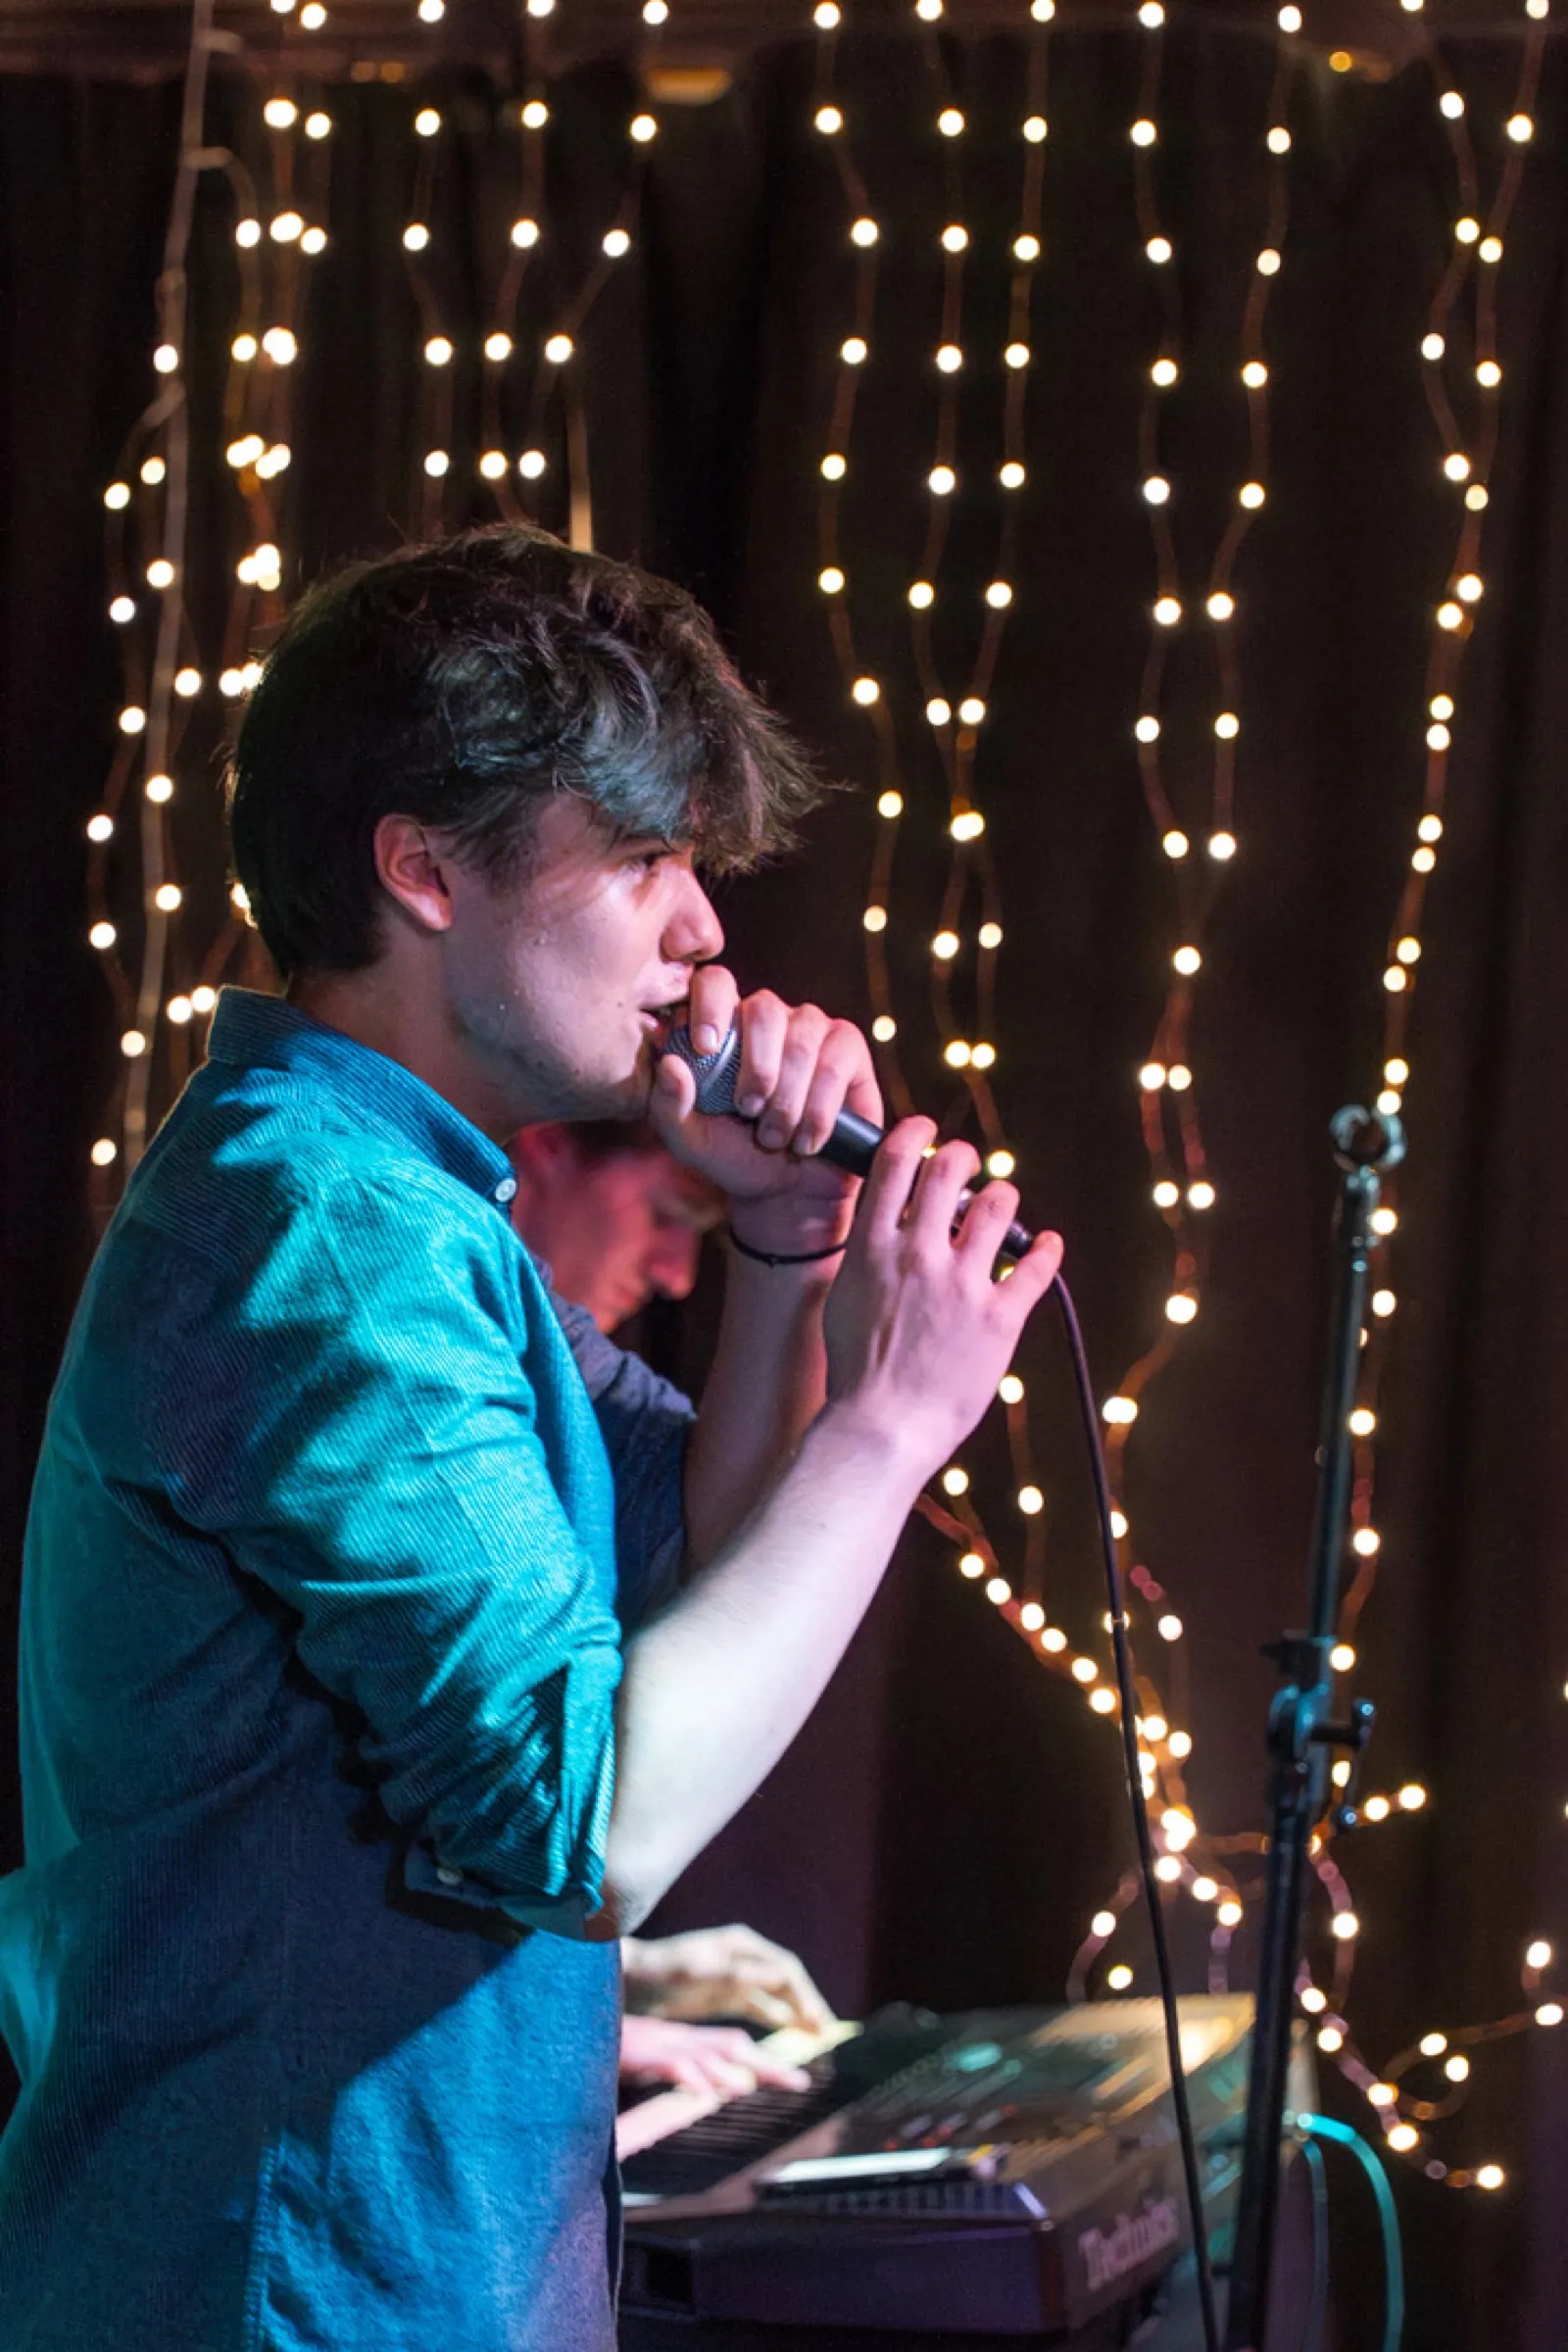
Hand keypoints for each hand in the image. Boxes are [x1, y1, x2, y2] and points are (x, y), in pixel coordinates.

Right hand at [618, 2013, 811, 2095]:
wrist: (578, 2024)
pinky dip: (690, 2076)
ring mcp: (662, 2043)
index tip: (797, 2077)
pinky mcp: (641, 2053)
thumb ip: (682, 2073)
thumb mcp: (653, 2062)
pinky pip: (671, 2064)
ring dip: (733, 2070)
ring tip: (755, 2088)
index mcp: (686, 2041)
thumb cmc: (613, 2049)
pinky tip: (704, 2093)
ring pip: (705, 2053)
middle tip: (802, 2082)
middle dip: (768, 2065)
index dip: (766, 2061)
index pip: (734, 2046)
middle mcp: (681, 2038)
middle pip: (732, 2046)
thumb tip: (708, 2094)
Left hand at [622, 1923, 835, 2033]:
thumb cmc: (661, 1969)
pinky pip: (760, 2009)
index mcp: (741, 1946)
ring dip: (797, 2014)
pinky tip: (791, 2036)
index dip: (805, 1994)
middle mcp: (744, 1959)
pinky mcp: (725, 1998)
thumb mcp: (698, 1969)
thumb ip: (735, 1972)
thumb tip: (775, 1976)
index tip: (818, 2020)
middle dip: (808, 2005)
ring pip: (777, 1997)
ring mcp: (735, 1979)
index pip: (785, 1969)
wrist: (630, 1981)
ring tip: (817, 2037)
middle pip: (787, 1982)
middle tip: (827, 2033)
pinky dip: (778, 2020)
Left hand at [651, 971, 881, 1252]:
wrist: (785, 1192)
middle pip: (763, 1009)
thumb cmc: (732, 1155)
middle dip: (756, 1069)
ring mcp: (811, 1027)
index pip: (714, 983)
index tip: (704, 1047)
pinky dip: (818, 1111)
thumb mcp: (689, 1140)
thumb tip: (670, 1063)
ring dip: (786, 1101)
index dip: (710, 1005)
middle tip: (748, 1111)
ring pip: (801, 1042)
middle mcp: (767, 1016)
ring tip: (775, 1138)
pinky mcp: (847, 1048)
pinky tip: (807, 1140)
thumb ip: (668, 1104)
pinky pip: (835, 1065)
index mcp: (722, 1024)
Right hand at [822, 1120, 1062, 1479]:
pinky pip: (1035, 1268)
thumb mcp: (842, 1300)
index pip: (894, 1163)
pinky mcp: (999, 1317)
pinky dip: (1046, 1250)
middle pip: (949, 1170)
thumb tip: (879, 1226)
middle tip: (966, 1163)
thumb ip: (864, 1256)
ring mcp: (962, 1284)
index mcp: (873, 1248)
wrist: (882, 1427)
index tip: (923, 1130)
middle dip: (962, 1157)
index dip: (913, 1134)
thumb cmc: (855, 1374)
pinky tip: (1049, 1245)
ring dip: (1002, 1198)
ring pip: (998, 1207)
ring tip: (1001, 1206)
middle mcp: (918, 1254)